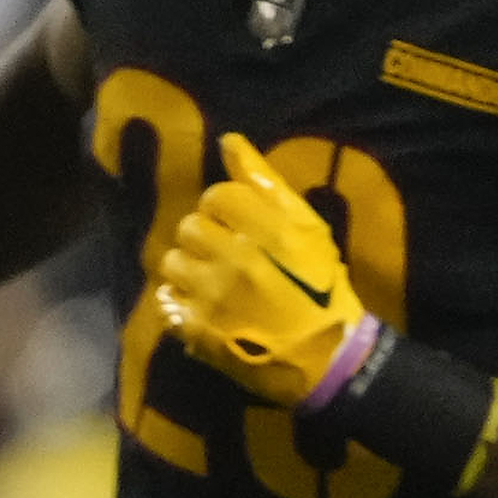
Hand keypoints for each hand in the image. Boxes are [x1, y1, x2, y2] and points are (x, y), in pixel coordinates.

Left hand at [153, 134, 383, 408]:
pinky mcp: (197, 328)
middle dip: (208, 240)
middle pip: (190, 226)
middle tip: (232, 260)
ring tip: (217, 286)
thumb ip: (267, 183)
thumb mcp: (309, 229)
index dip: (227, 212)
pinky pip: (169, 299)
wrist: (328, 357)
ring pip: (174, 262)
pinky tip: (209, 309)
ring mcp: (214, 295)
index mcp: (270, 231)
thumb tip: (228, 140)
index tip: (245, 231)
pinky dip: (183, 302)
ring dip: (191, 271)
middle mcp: (237, 259)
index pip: (217, 196)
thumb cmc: (323, 289)